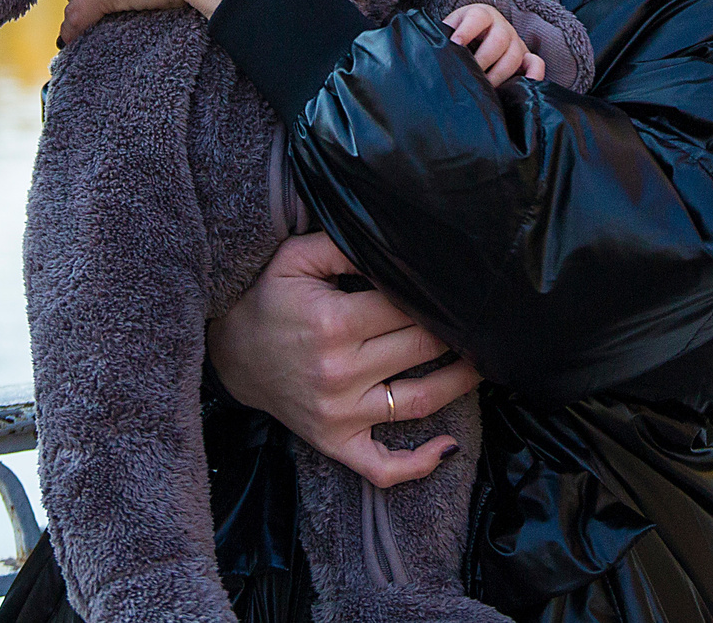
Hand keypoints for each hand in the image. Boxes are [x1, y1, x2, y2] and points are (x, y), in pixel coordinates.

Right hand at [208, 232, 479, 487]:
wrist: (228, 355)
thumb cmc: (267, 300)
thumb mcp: (294, 259)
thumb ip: (342, 245)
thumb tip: (394, 245)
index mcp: (333, 322)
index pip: (405, 304)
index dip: (434, 292)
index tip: (456, 284)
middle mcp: (340, 372)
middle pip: (422, 347)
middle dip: (455, 330)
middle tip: (479, 316)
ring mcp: (340, 413)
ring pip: (420, 401)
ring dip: (461, 382)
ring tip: (484, 361)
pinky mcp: (336, 442)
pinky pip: (383, 467)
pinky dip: (419, 464)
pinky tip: (448, 448)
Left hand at [446, 2, 542, 87]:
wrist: (480, 32)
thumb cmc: (462, 34)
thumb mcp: (452, 28)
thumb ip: (445, 36)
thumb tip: (432, 51)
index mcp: (482, 14)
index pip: (477, 18)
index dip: (466, 31)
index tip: (455, 45)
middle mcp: (502, 26)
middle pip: (498, 40)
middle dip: (483, 60)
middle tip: (470, 74)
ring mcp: (516, 41)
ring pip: (514, 56)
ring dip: (499, 74)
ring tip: (484, 87)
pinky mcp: (526, 57)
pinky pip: (536, 64)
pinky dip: (534, 74)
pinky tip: (522, 86)